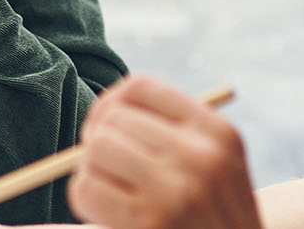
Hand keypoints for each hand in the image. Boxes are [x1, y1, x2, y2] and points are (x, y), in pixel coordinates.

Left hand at [69, 76, 261, 228]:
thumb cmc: (214, 218)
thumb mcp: (218, 165)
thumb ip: (174, 133)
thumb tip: (103, 115)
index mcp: (217, 132)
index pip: (140, 87)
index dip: (111, 102)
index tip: (106, 125)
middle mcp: (200, 156)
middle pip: (113, 118)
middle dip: (98, 138)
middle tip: (105, 164)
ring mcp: (175, 191)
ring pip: (97, 148)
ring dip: (91, 168)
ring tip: (109, 187)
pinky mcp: (149, 223)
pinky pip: (86, 188)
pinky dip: (85, 198)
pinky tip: (106, 211)